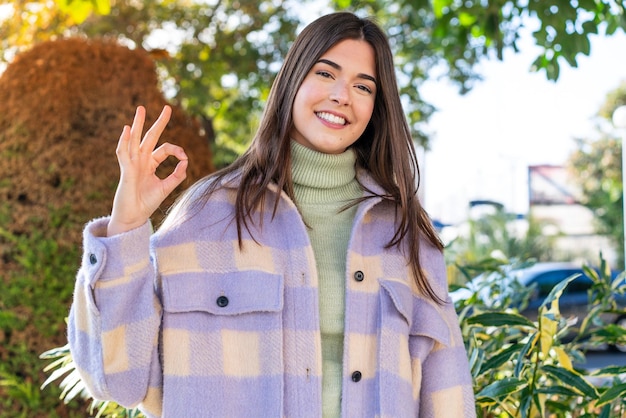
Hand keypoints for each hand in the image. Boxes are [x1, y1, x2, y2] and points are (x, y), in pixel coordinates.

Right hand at [107, 105, 187, 235]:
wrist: (134, 216)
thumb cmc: (147, 202)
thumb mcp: (166, 187)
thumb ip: (177, 175)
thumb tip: (186, 161)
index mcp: (150, 164)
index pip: (164, 149)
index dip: (176, 150)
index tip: (184, 157)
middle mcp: (141, 160)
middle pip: (150, 137)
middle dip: (158, 123)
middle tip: (167, 108)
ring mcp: (132, 163)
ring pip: (135, 140)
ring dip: (138, 124)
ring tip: (141, 109)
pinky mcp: (126, 170)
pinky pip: (123, 152)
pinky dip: (124, 140)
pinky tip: (128, 129)